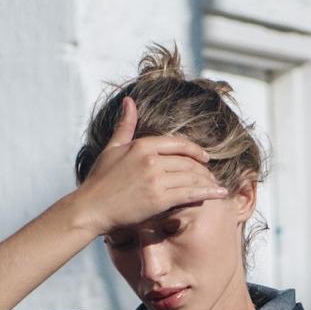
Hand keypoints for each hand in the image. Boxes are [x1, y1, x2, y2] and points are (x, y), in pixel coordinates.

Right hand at [76, 95, 229, 236]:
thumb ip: (125, 126)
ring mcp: (156, 179)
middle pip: (188, 160)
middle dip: (203, 168)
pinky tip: (219, 194)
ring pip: (192, 176)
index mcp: (142, 145)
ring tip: (217, 186)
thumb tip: (129, 101)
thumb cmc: (99, 181)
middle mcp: (151, 159)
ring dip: (208, 181)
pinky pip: (190, 193)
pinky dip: (208, 193)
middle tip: (212, 175)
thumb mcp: (112, 148)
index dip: (195, 150)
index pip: (178, 143)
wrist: (91, 208)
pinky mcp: (159, 199)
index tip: (205, 156)